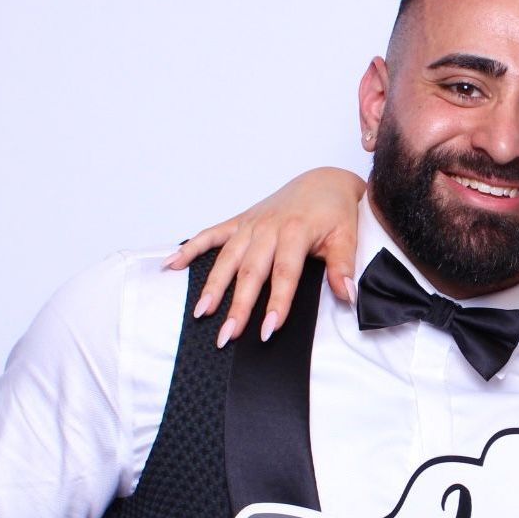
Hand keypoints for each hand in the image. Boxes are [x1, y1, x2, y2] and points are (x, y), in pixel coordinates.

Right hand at [166, 167, 366, 345]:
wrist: (324, 181)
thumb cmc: (334, 211)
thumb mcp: (347, 236)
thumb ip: (343, 266)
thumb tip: (347, 295)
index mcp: (295, 232)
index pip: (284, 274)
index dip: (276, 304)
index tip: (268, 330)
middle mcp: (268, 228)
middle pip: (250, 272)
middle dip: (237, 306)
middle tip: (227, 336)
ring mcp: (251, 224)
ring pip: (227, 258)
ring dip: (212, 286)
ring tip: (200, 313)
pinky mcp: (241, 221)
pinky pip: (211, 234)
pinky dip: (190, 248)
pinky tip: (171, 265)